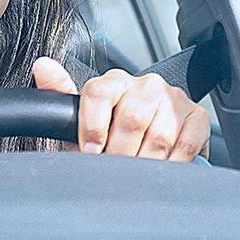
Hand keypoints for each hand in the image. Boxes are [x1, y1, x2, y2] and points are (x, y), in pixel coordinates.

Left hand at [32, 57, 209, 161]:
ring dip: (146, 163)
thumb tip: (42, 66)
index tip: (91, 153)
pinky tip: (162, 169)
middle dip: (120, 154)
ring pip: (160, 135)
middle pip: (132, 119)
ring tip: (136, 174)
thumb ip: (60, 96)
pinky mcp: (197, 116)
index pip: (99, 93)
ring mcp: (172, 99)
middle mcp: (144, 84)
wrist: (142, 146)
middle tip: (115, 170)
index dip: (93, 128)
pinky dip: (174, 163)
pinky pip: (188, 144)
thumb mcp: (78, 123)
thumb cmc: (108, 136)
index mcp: (113, 82)